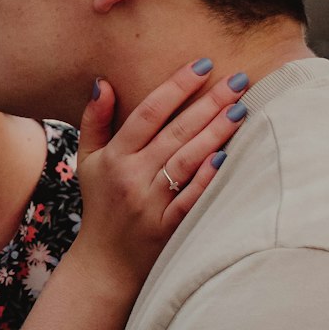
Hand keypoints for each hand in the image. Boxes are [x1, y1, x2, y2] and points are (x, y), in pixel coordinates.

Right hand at [70, 59, 245, 291]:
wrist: (105, 264)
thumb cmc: (101, 204)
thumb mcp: (87, 160)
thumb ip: (94, 120)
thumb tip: (103, 81)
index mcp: (114, 157)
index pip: (147, 113)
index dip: (176, 87)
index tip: (202, 65)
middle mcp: (132, 177)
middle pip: (175, 133)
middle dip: (208, 103)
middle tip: (237, 79)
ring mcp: (150, 204)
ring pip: (187, 161)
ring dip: (216, 133)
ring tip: (241, 109)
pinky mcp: (168, 228)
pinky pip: (191, 199)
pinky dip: (208, 178)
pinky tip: (227, 156)